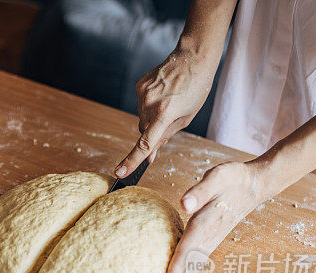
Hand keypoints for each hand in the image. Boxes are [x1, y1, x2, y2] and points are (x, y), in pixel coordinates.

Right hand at [115, 46, 216, 176]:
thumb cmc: (196, 89)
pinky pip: (141, 104)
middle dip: (153, 132)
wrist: (193, 58)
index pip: (144, 143)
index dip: (131, 161)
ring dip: (152, 117)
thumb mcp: (186, 118)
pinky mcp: (139, 86)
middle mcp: (150, 104)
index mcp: (165, 113)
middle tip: (170, 119)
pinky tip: (163, 93)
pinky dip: (149, 105)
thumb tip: (149, 155)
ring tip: (169, 101)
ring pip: (142, 118)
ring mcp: (142, 94)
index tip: (119, 172)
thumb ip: (165, 137)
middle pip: (144, 130)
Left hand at [161, 161, 267, 272]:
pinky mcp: (210, 240)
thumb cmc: (232, 179)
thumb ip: (200, 191)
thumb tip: (184, 203)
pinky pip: (196, 264)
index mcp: (204, 224)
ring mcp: (210, 241)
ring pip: (194, 269)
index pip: (185, 253)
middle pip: (190, 268)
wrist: (254, 184)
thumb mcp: (218, 177)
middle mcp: (207, 237)